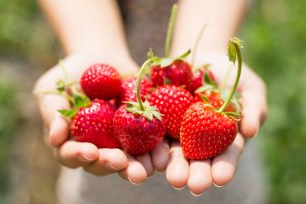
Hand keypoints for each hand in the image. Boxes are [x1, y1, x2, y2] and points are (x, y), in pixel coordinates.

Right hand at [34, 54, 169, 183]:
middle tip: (120, 162)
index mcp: (73, 142)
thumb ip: (53, 113)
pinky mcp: (143, 132)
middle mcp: (98, 148)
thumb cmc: (71, 75)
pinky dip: (158, 151)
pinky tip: (163, 156)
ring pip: (129, 161)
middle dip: (111, 164)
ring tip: (145, 169)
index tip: (90, 151)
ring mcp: (121, 142)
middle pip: (102, 164)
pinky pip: (152, 144)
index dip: (80, 155)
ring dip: (137, 167)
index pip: (72, 155)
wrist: (101, 58)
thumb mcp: (54, 89)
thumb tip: (56, 138)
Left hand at [165, 53, 266, 193]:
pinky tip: (154, 157)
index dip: (223, 168)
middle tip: (195, 185)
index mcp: (223, 139)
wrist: (201, 59)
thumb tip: (251, 132)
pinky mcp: (159, 121)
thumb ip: (254, 108)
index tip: (220, 178)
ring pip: (174, 153)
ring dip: (174, 167)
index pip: (225, 156)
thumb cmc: (231, 76)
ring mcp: (178, 132)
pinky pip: (155, 134)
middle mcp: (199, 141)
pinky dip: (154, 146)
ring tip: (174, 178)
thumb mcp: (250, 88)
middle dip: (196, 174)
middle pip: (198, 160)